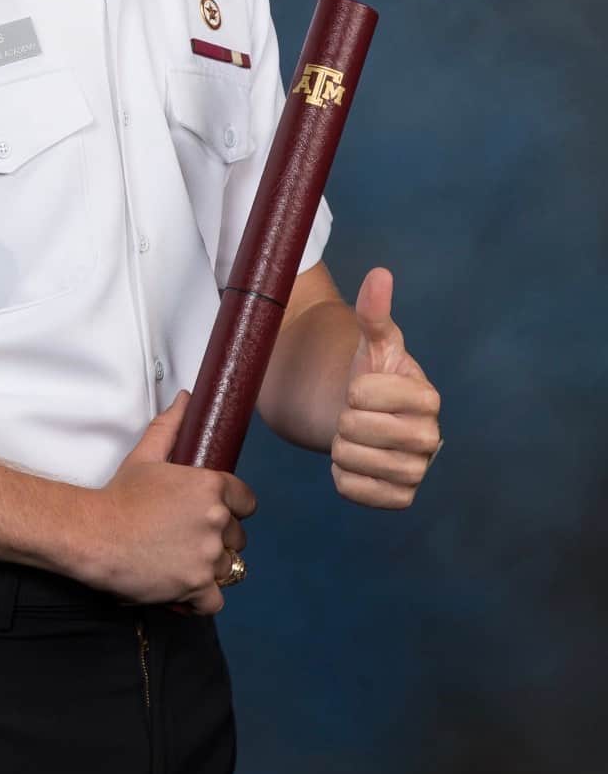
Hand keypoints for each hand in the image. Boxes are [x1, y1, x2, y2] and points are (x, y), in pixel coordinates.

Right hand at [78, 390, 255, 614]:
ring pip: (228, 566)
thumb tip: (186, 400)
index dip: (232, 507)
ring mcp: (207, 556)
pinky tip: (182, 585)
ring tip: (182, 560)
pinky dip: (201, 597)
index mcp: (210, 487)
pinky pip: (216, 599)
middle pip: (237, 536)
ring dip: (210, 566)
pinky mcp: (196, 587)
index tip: (212, 512)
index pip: (246, 500)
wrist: (93, 534)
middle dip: (218, 538)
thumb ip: (171, 427)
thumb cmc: (119, 496)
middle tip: (187, 536)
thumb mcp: (145, 456)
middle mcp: (215, 521)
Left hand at [332, 267, 441, 508]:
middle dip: (344, 419)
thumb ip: (374, 311)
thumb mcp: (371, 341)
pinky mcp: (401, 499)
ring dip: (341, 447)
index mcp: (428, 397)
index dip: (353, 389)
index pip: (364, 394)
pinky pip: (353, 489)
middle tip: (356, 415)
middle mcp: (431, 439)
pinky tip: (356, 461)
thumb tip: (379, 274)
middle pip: (356, 429)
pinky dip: (342, 475)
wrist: (366, 418)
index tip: (364, 387)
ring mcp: (417, 472)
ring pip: (351, 460)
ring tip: (356, 436)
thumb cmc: (371, 374)